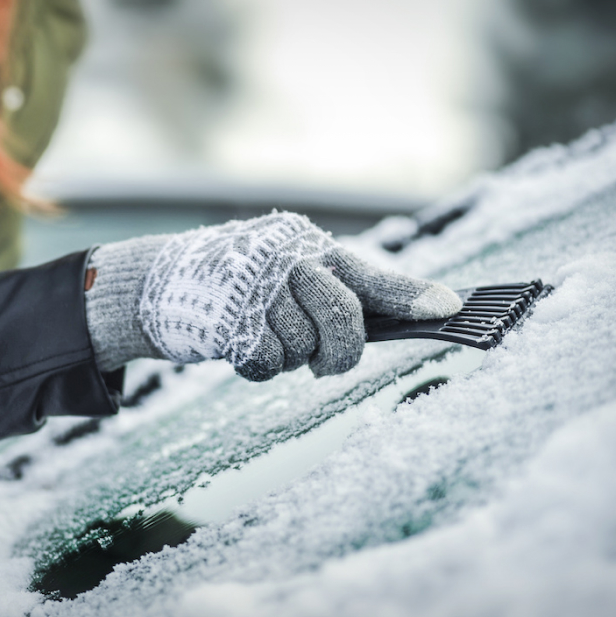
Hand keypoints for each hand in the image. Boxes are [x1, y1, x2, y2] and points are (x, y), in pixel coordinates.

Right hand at [84, 212, 460, 380]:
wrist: (164, 280)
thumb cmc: (244, 283)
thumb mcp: (292, 274)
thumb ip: (342, 293)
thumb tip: (408, 318)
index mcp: (312, 249)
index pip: (370, 274)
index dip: (411, 295)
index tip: (450, 309)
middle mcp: (289, 260)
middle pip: (343, 318)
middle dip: (339, 351)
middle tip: (325, 362)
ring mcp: (257, 288)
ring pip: (303, 349)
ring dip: (288, 356)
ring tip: (262, 334)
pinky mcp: (227, 318)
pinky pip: (266, 365)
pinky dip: (258, 367)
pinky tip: (238, 344)